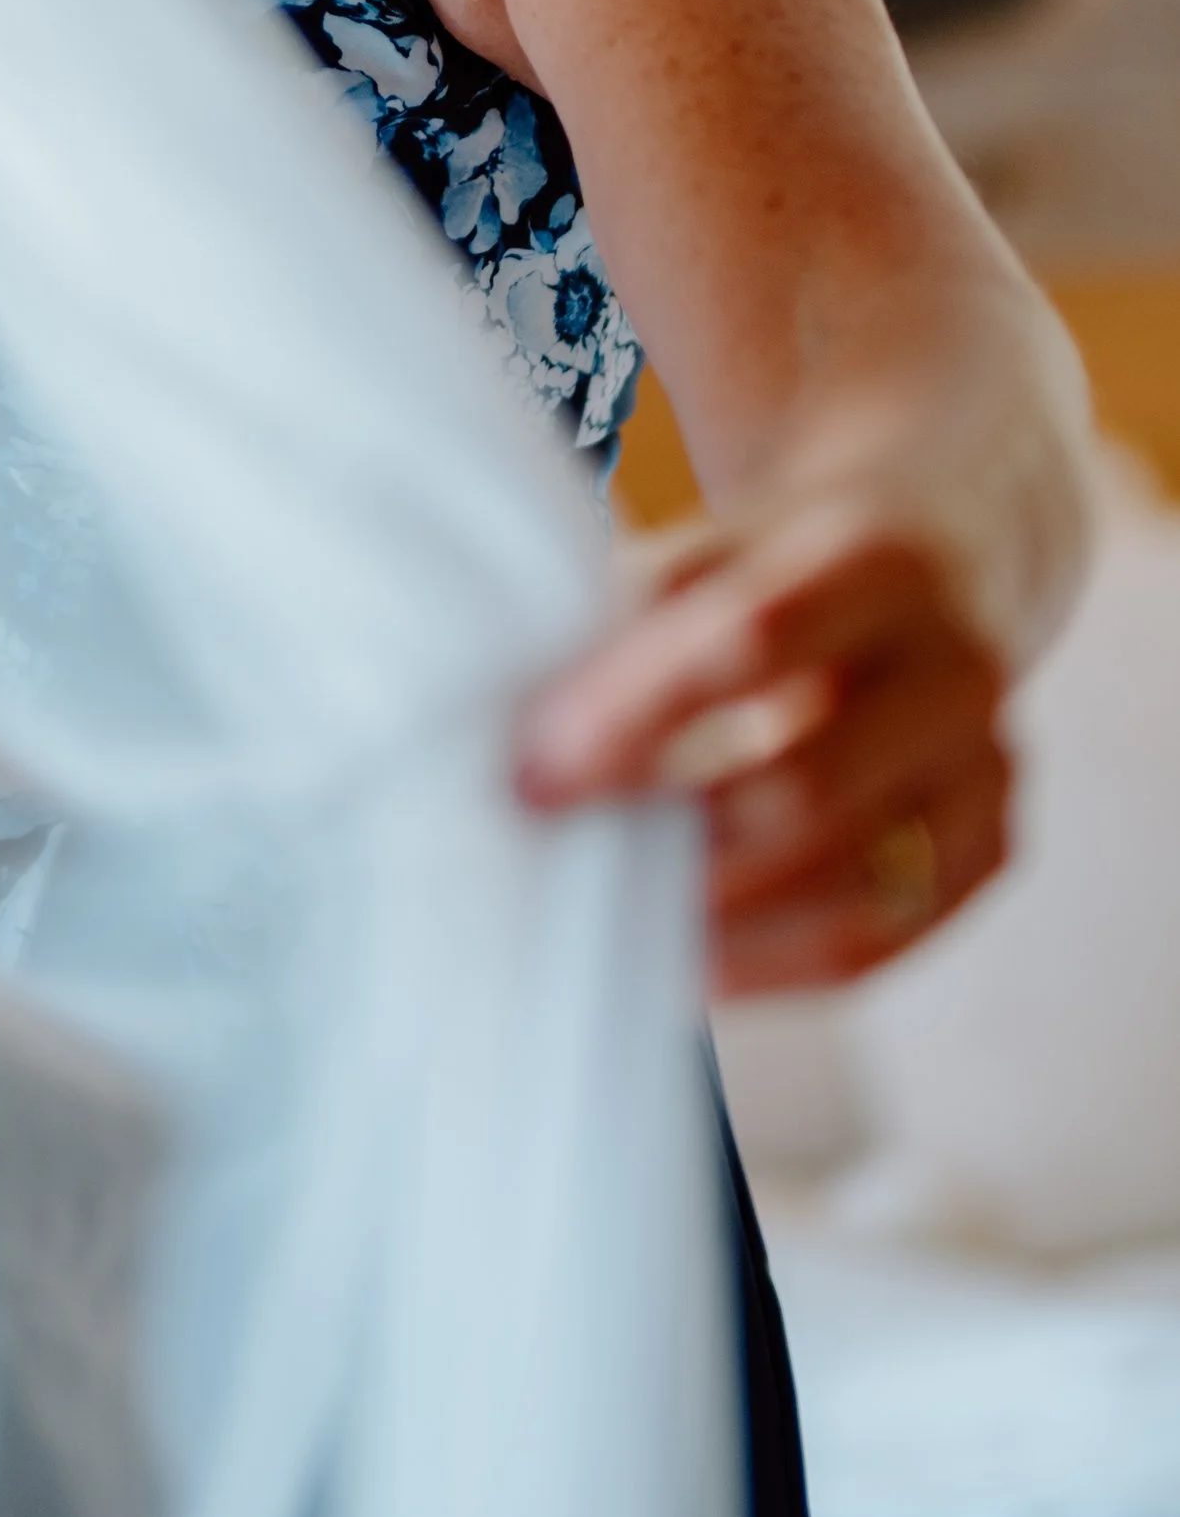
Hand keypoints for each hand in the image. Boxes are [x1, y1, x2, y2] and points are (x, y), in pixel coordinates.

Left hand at [513, 493, 1011, 996]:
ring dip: (710, 916)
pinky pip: (877, 939)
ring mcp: (987, 765)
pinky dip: (769, 964)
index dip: (634, 714)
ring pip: (845, 880)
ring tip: (608, 916)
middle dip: (666, 834)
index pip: (750, 641)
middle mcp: (954, 663)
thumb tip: (525, 742)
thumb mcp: (703, 552)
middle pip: (805, 783)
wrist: (928, 563)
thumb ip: (626, 628)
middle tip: (558, 854)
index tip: (537, 771)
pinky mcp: (990, 849)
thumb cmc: (772, 568)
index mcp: (873, 556)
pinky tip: (684, 960)